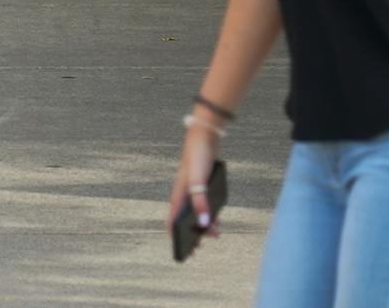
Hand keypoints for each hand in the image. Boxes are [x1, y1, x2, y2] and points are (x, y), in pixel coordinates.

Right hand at [167, 124, 221, 242]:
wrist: (204, 136)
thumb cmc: (198, 157)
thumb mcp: (200, 182)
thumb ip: (201, 203)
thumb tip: (203, 225)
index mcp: (178, 196)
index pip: (172, 222)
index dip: (175, 238)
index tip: (183, 252)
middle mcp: (182, 194)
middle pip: (183, 220)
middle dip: (190, 235)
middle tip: (198, 250)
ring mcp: (191, 189)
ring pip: (194, 212)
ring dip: (201, 225)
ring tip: (213, 235)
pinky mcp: (200, 184)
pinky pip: (202, 204)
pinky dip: (208, 214)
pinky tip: (216, 219)